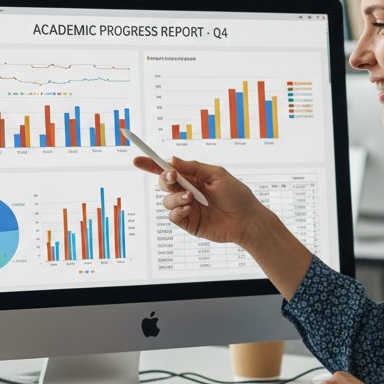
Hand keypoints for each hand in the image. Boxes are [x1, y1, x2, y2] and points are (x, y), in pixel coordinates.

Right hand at [133, 155, 266, 246]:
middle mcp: (187, 191)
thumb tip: (172, 160)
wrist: (246, 219)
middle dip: (164, 179)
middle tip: (173, 177)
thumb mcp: (216, 174)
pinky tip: (189, 208)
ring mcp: (186, 207)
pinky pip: (173, 216)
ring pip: (167, 200)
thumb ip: (193, 168)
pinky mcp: (188, 223)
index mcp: (193, 177)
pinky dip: (178, 210)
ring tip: (190, 198)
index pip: (168, 170)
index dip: (151, 165)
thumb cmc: (236, 195)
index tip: (137, 160)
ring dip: (175, 197)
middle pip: (163, 183)